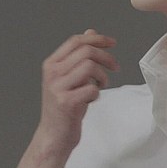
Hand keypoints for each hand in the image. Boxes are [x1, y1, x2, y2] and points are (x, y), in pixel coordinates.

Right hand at [38, 29, 118, 154]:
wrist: (54, 135)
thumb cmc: (65, 105)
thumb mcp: (69, 77)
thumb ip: (78, 56)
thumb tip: (91, 32)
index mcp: (51, 64)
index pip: (75, 41)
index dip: (97, 39)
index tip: (112, 43)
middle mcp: (52, 74)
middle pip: (86, 51)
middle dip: (106, 57)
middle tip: (115, 67)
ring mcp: (57, 88)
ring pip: (90, 67)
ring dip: (102, 77)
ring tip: (100, 87)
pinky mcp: (66, 102)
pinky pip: (91, 89)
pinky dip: (97, 93)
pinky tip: (91, 100)